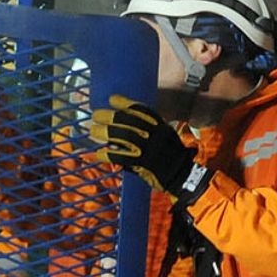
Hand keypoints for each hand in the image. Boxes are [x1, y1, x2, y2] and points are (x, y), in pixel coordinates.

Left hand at [91, 95, 207, 200]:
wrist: (183, 176)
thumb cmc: (171, 156)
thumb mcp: (165, 136)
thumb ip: (149, 128)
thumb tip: (123, 123)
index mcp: (160, 126)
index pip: (140, 110)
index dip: (124, 103)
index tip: (112, 99)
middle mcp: (155, 134)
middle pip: (127, 120)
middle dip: (107, 116)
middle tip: (96, 116)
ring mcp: (149, 148)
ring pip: (122, 135)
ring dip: (104, 132)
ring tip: (93, 131)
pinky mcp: (144, 163)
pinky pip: (121, 156)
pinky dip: (108, 154)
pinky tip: (100, 154)